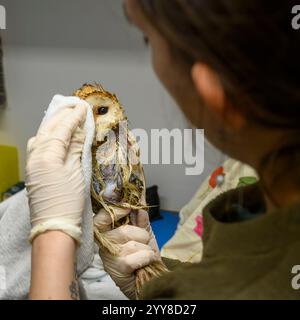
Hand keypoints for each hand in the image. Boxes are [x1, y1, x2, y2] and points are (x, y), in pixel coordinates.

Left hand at [26, 104, 86, 242]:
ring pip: (41, 135)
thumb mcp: (76, 172)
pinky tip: (55, 134)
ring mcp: (32, 163)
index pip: (62, 129)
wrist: (54, 226)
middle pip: (48, 129)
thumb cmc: (68, 201)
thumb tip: (81, 129)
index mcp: (46, 154)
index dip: (74, 117)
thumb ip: (76, 148)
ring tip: (66, 116)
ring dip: (54, 123)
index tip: (83, 107)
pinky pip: (39, 145)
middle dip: (62, 116)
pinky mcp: (34, 170)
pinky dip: (48, 135)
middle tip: (75, 105)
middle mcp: (35, 155)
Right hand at [94, 208, 160, 298]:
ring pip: (132, 244)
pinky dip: (147, 257)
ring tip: (145, 254)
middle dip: (141, 234)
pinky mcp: (118, 269)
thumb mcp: (143, 233)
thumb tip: (140, 198)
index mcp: (108, 234)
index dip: (112, 212)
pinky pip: (136, 256)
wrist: (151, 277)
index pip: (100, 220)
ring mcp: (110, 258)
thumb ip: (141, 218)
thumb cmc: (143, 254)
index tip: (127, 209)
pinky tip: (145, 262)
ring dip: (146, 248)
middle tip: (144, 241)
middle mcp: (105, 245)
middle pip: (123, 230)